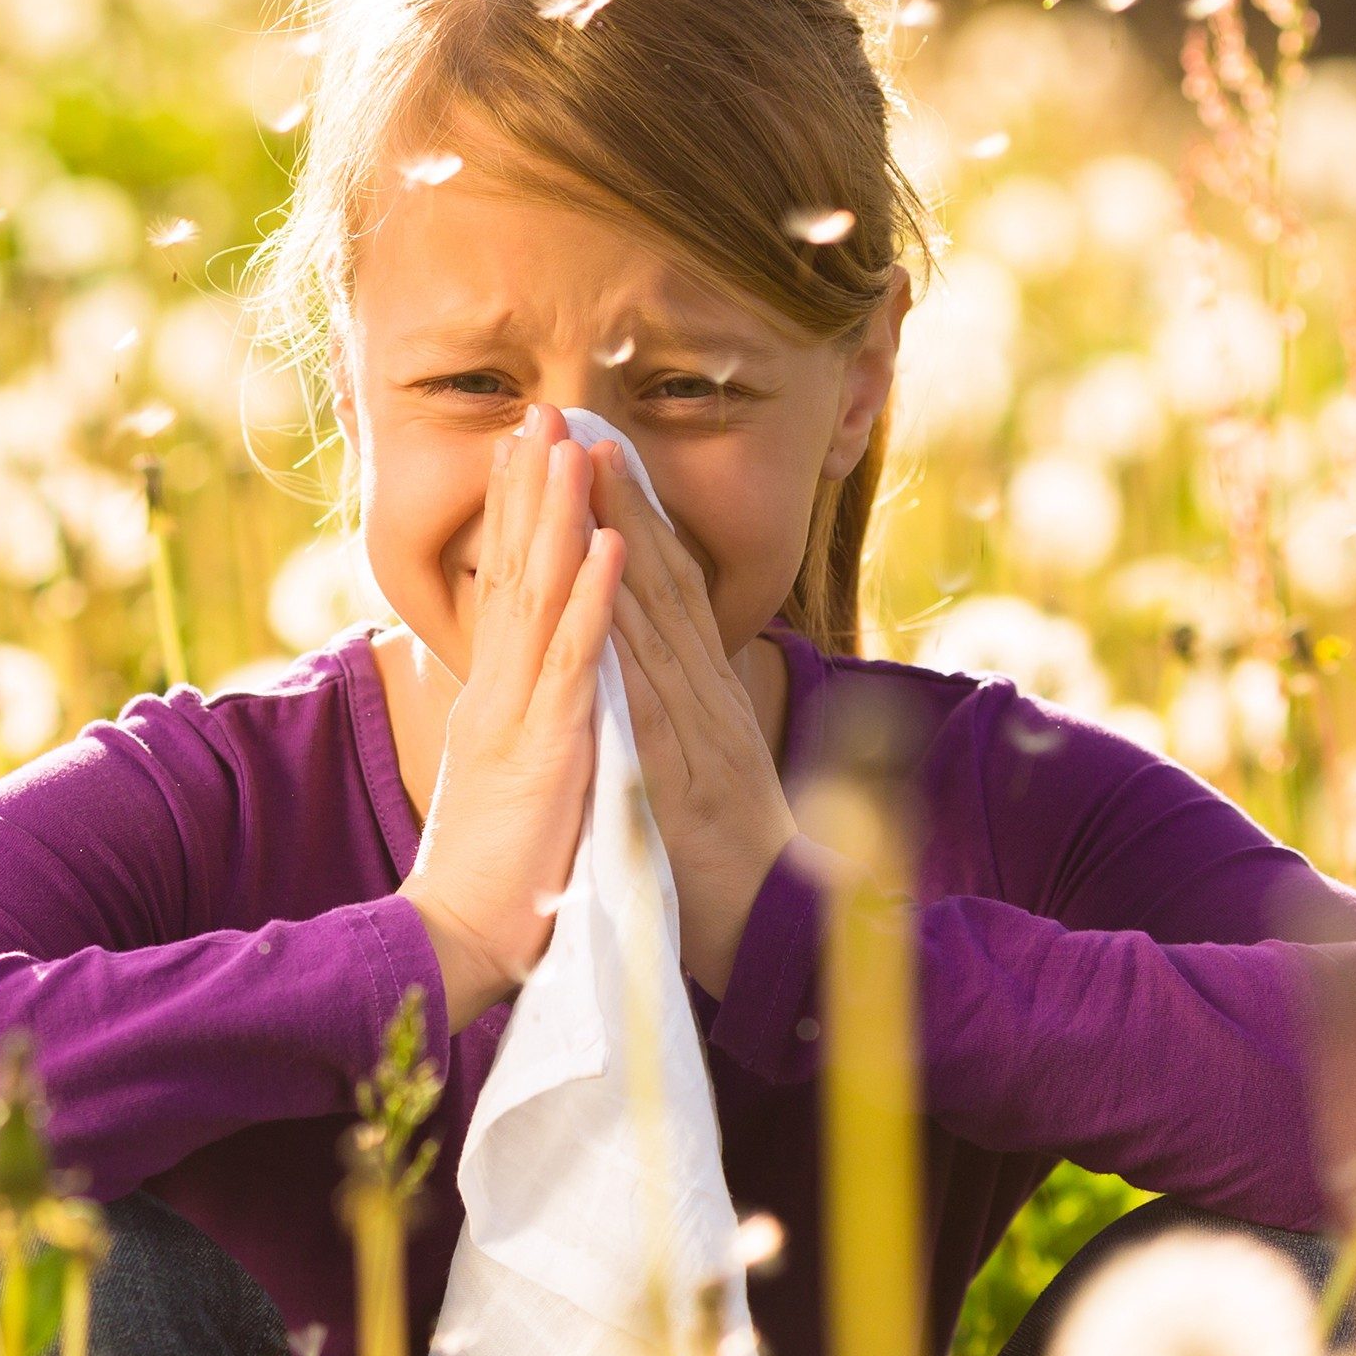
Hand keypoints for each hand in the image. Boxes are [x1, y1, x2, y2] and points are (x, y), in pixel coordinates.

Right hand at [400, 405, 626, 1030]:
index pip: (502, 588)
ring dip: (558, 516)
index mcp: (491, 699)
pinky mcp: (548, 747)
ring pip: (541, 595)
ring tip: (571, 446)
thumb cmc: (491, 877)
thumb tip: (512, 692)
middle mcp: (497, 692)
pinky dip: (594, 597)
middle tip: (539, 412)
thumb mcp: (501, 782)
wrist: (459, 941)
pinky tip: (608, 543)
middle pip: (513, 570)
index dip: (515, 517)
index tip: (525, 453)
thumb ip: (509, 728)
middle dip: (527, 489)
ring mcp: (519, 714)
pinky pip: (576, 660)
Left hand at [590, 438, 798, 993]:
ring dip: (619, 535)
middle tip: (580, 420)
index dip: (631, 516)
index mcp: (703, 693)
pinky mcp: (677, 771)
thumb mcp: (702, 769)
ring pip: (653, 615)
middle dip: (619, 497)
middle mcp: (703, 693)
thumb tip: (657, 671)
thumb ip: (681, 715)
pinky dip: (626, 632)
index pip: (664, 588)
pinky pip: (646, 691)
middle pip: (658, 578)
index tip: (596, 451)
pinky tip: (604, 581)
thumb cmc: (727, 860)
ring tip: (585, 465)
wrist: (775, 935)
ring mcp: (694, 726)